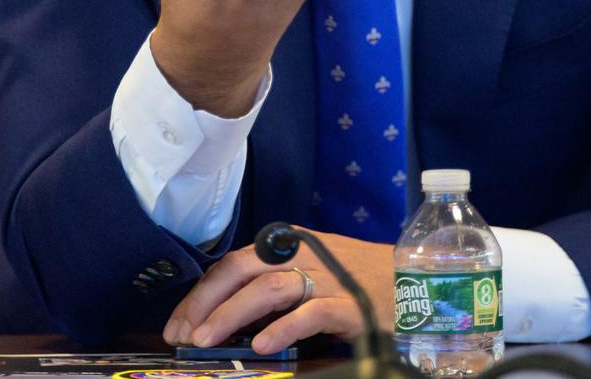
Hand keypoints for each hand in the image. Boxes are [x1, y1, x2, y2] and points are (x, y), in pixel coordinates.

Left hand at [163, 229, 395, 353]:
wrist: (413, 280)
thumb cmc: (356, 279)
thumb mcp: (309, 273)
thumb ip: (272, 285)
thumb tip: (222, 315)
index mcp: (286, 245)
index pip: (231, 264)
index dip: (200, 294)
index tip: (177, 324)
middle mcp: (300, 254)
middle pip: (241, 270)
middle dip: (205, 302)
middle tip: (182, 334)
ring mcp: (324, 277)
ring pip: (268, 288)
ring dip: (232, 314)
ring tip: (207, 340)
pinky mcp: (348, 303)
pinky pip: (310, 313)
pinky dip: (282, 328)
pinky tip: (262, 346)